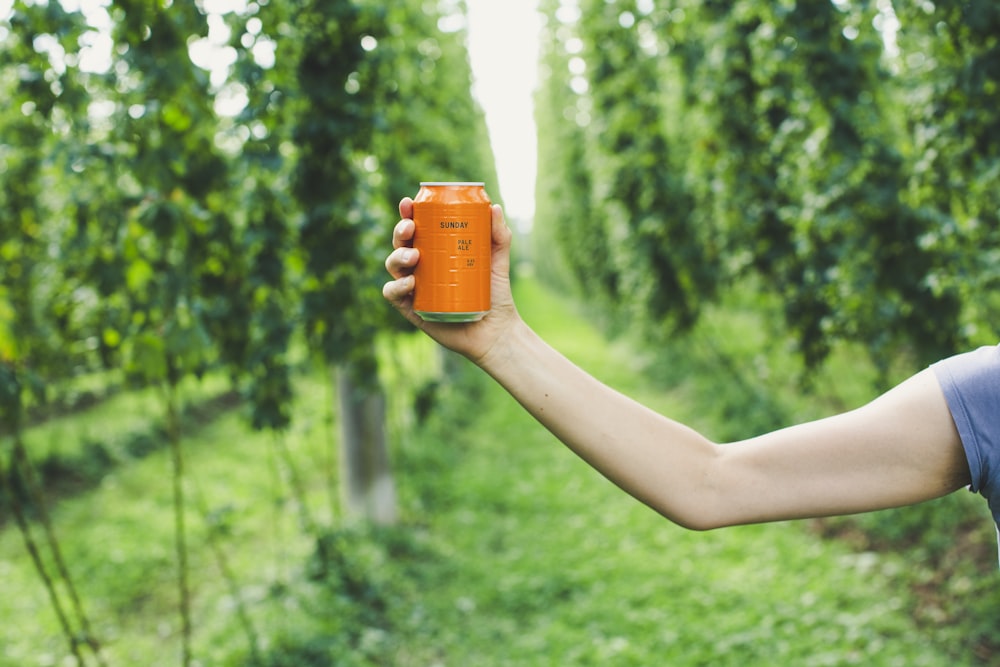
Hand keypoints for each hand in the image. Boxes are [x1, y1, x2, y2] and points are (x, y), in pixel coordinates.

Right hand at [383, 197, 519, 364]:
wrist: (495, 330)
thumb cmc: (495, 293)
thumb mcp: (498, 260)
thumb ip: (499, 235)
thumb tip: (495, 207)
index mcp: (436, 250)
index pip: (417, 227)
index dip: (408, 213)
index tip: (409, 203)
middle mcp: (421, 267)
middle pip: (401, 243)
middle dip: (400, 231)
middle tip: (411, 228)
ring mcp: (414, 287)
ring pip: (393, 265)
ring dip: (397, 256)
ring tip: (414, 256)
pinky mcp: (412, 308)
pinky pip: (393, 294)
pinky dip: (396, 286)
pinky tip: (410, 283)